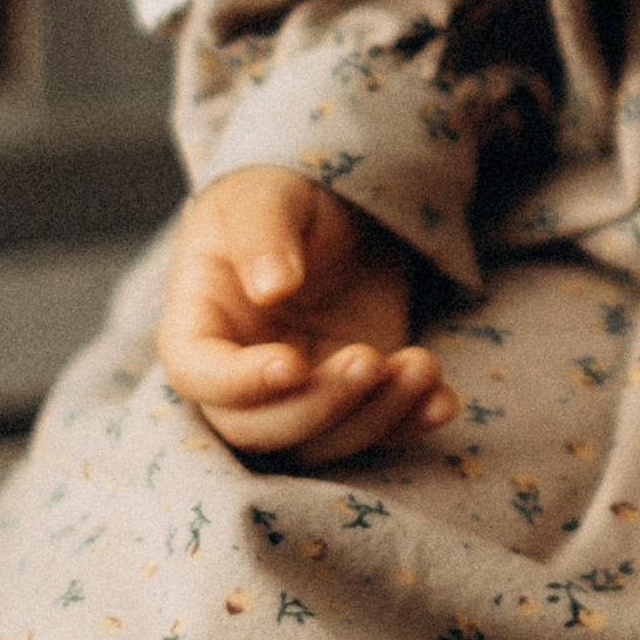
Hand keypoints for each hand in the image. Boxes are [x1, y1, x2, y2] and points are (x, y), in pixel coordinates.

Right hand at [159, 167, 456, 462]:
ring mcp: (297, 396)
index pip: (199, 374)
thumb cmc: (281, 199)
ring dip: (372, 418)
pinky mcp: (351, 399)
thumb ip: (262, 234)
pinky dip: (409, 426)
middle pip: (259, 429)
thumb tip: (271, 287)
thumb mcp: (266, 195)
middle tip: (369, 359)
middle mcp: (239, 376)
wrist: (337, 211)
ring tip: (420, 368)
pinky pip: (373, 433)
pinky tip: (442, 401)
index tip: (293, 362)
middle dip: (318, 406)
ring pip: (319, 443)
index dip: (239, 382)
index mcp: (198, 326)